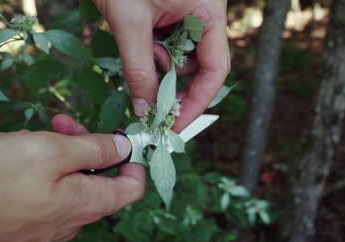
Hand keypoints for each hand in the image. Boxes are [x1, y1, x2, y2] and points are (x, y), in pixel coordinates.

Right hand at [0, 116, 144, 241]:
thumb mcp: (48, 151)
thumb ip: (93, 149)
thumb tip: (125, 148)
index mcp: (85, 205)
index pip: (131, 188)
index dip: (132, 160)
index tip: (117, 136)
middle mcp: (69, 221)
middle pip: (98, 180)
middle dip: (86, 147)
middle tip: (62, 123)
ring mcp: (44, 225)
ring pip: (68, 184)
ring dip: (59, 155)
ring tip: (31, 137)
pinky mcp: (21, 224)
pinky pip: (44, 194)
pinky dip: (40, 171)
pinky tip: (14, 157)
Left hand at [95, 0, 230, 131]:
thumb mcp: (129, 24)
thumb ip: (138, 70)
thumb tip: (144, 110)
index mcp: (207, 13)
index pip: (215, 70)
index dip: (197, 103)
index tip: (175, 126)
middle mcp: (204, 16)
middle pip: (199, 67)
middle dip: (174, 85)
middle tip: (150, 103)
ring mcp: (189, 15)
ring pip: (181, 58)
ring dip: (159, 67)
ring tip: (138, 47)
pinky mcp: (172, 15)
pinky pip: (168, 46)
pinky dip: (152, 54)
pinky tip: (138, 41)